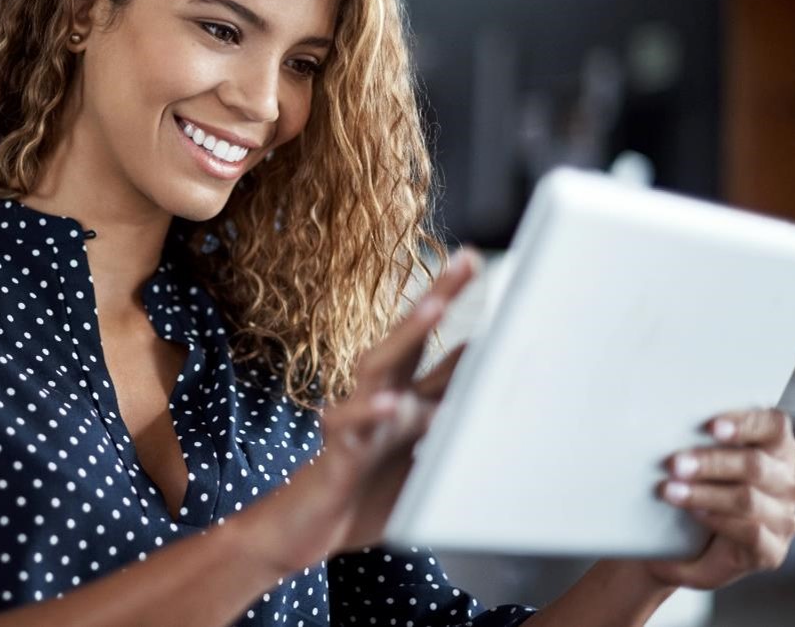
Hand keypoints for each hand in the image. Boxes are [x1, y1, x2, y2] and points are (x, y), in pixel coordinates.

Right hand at [236, 249, 479, 573]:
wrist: (308, 531)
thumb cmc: (364, 490)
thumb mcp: (419, 452)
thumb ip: (445, 415)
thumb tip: (486, 383)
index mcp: (405, 400)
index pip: (438, 349)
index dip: (459, 312)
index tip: (478, 264)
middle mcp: (381, 399)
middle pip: (410, 340)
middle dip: (437, 298)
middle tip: (465, 263)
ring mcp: (357, 421)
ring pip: (380, 368)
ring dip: (407, 337)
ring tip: (434, 308)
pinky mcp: (338, 452)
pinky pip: (351, 427)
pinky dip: (369, 414)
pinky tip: (390, 403)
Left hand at [641, 407, 794, 589]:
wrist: (684, 547)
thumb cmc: (695, 490)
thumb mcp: (698, 461)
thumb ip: (697, 439)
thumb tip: (667, 419)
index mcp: (776, 449)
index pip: (775, 427)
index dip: (746, 423)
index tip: (710, 427)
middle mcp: (786, 482)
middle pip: (756, 464)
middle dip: (711, 462)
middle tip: (674, 464)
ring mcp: (783, 518)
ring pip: (748, 499)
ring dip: (705, 493)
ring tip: (671, 490)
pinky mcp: (773, 550)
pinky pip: (751, 533)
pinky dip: (719, 520)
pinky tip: (696, 514)